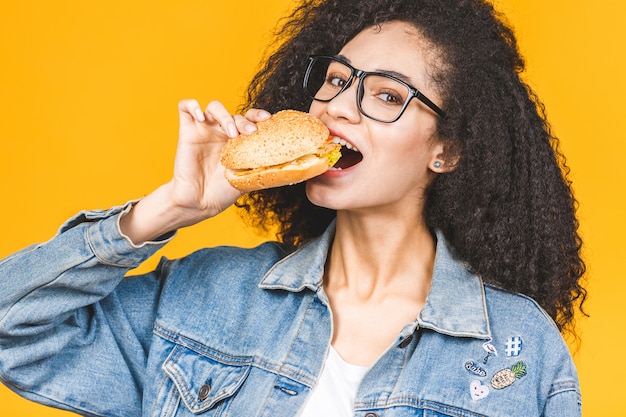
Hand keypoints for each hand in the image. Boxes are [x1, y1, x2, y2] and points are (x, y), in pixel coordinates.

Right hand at [119, 100, 270, 243]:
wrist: (201, 202)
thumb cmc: (223, 192)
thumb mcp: (249, 177)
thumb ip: (265, 167)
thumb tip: (295, 167)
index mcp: (239, 140)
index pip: (250, 118)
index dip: (259, 115)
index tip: (268, 120)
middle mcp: (222, 132)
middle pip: (235, 113)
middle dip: (245, 121)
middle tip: (250, 132)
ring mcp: (205, 130)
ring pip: (214, 107)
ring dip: (225, 116)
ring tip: (229, 132)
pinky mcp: (187, 131)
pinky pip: (185, 107)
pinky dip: (192, 106)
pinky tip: (200, 117)